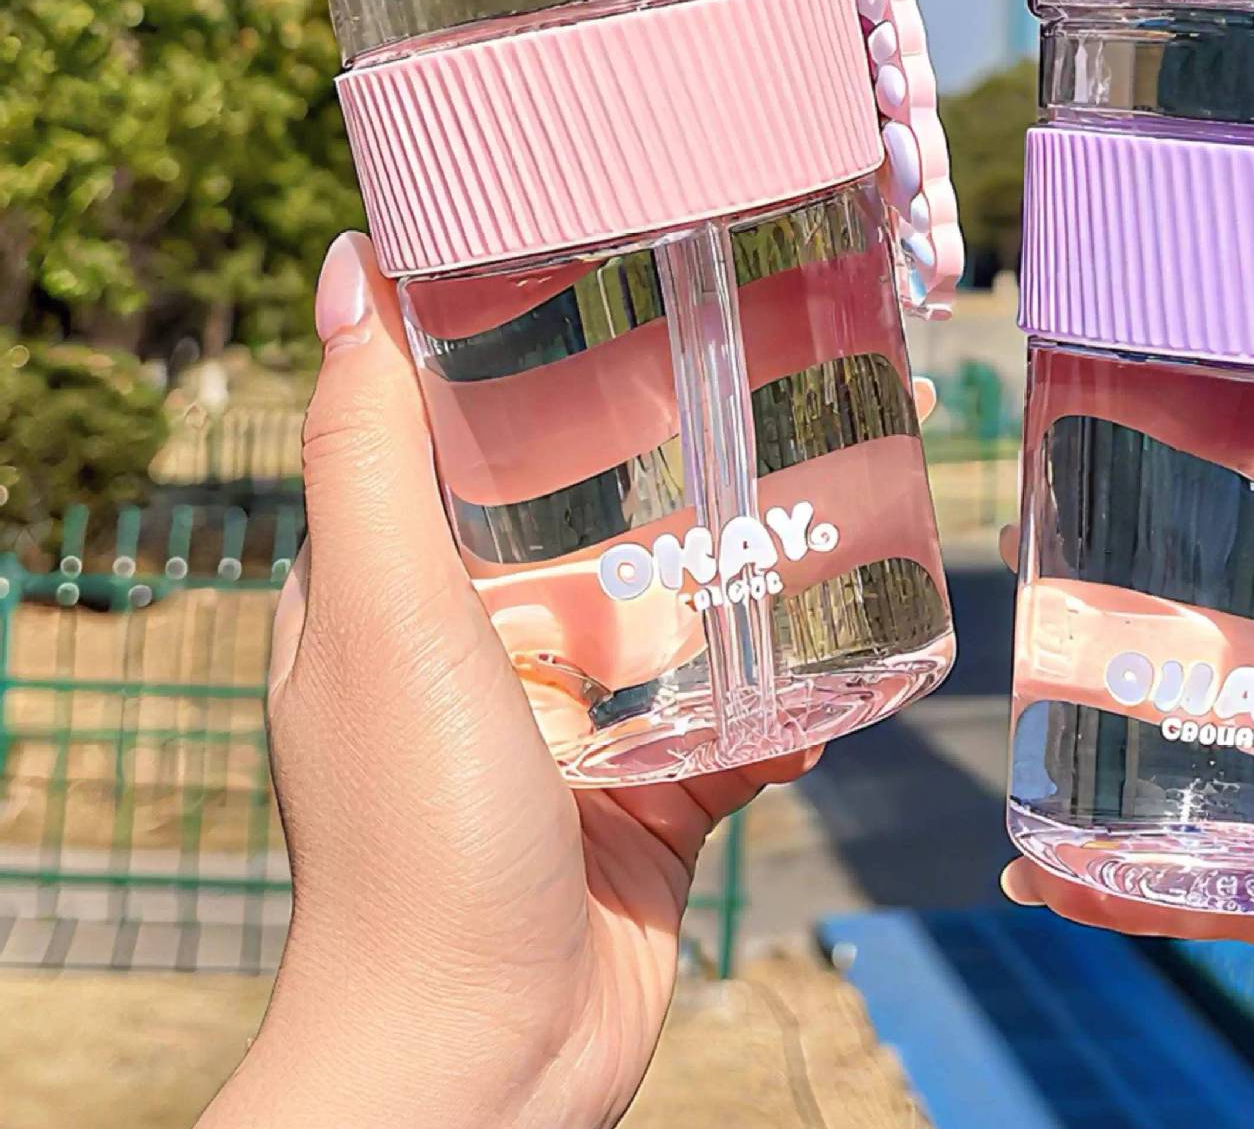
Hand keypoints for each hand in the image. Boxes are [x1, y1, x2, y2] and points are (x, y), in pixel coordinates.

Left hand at [203, 232, 811, 1128]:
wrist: (484, 1066)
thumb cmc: (412, 834)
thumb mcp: (382, 613)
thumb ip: (369, 451)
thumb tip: (350, 264)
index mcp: (395, 592)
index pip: (454, 439)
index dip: (525, 361)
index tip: (619, 280)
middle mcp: (479, 650)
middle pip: (585, 516)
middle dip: (672, 462)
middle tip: (771, 380)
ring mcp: (569, 730)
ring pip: (675, 615)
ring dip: (751, 575)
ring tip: (842, 503)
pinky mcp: (648, 798)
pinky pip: (732, 721)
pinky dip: (785, 700)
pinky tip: (844, 672)